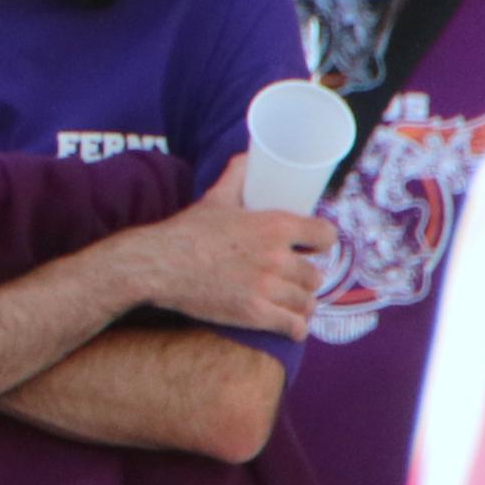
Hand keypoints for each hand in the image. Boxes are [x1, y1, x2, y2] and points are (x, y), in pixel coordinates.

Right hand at [119, 162, 334, 339]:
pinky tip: (291, 326)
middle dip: (306, 278)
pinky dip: (295, 328)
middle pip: (316, 275)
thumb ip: (237, 176)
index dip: (322, 242)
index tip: (315, 248)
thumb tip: (248, 156)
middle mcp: (278, 258)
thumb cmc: (187, 231)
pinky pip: (294, 327)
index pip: (325, 236)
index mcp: (275, 226)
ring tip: (293, 304)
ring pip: (306, 302)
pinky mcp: (255, 314)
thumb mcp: (216, 198)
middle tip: (294, 280)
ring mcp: (267, 288)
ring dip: (301, 304)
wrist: (158, 265)